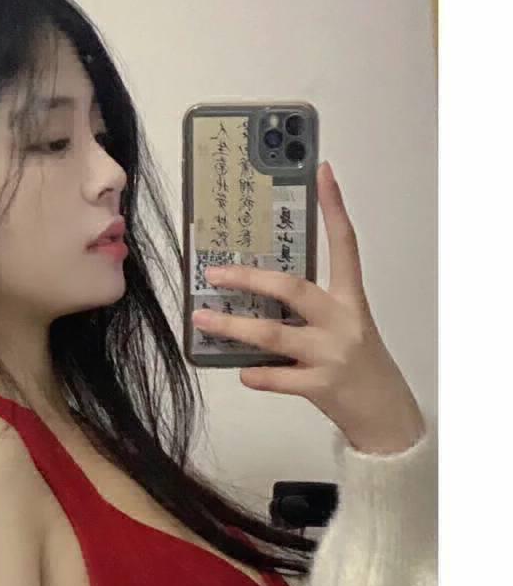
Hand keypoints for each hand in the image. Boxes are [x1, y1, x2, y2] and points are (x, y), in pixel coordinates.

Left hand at [191, 162, 426, 455]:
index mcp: (351, 300)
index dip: (334, 207)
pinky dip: (254, 374)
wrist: (384, 413)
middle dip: (248, 280)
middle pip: (292, 289)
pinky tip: (241, 371)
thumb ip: (308, 310)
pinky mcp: (320, 386)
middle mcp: (342, 322)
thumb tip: (256, 296)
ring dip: (232, 328)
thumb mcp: (343, 327)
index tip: (323, 172)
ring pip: (272, 335)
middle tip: (213, 274)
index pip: (345, 244)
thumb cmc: (356, 365)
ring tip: (202, 319)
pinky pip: (275, 378)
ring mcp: (331, 354)